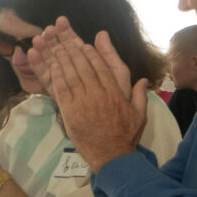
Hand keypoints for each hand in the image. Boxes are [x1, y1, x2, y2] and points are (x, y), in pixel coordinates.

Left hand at [30, 21, 145, 166]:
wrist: (111, 154)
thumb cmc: (126, 135)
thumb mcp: (140, 114)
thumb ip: (141, 95)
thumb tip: (143, 80)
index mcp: (116, 94)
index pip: (102, 69)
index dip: (92, 55)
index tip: (86, 46)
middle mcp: (100, 95)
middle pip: (85, 69)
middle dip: (75, 54)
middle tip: (67, 43)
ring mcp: (84, 103)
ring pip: (72, 77)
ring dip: (64, 62)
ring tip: (57, 50)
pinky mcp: (71, 112)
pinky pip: (62, 90)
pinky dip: (57, 77)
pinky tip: (53, 67)